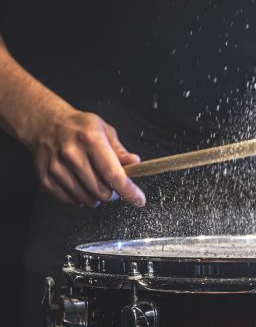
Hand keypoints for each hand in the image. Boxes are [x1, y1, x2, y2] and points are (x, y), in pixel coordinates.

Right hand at [30, 109, 145, 207]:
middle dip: (113, 193)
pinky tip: (80, 184)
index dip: (129, 191)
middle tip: (112, 184)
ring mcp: (56, 168)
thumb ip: (119, 150)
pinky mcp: (46, 179)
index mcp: (90, 139)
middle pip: (102, 192)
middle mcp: (71, 154)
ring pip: (87, 200)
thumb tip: (134, 163)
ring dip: (96, 197)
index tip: (139, 200)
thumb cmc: (79, 128)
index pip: (113, 174)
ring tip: (94, 182)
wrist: (46, 125)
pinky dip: (80, 198)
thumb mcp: (104, 130)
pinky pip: (71, 202)